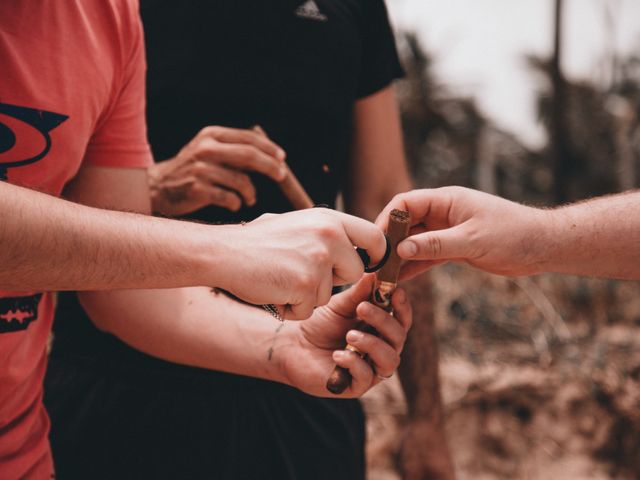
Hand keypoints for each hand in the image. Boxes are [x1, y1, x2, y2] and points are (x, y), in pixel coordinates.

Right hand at [148, 126, 286, 215]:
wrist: (157, 187)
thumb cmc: (191, 170)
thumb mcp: (208, 150)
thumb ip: (234, 150)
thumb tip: (271, 157)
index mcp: (212, 135)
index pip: (248, 139)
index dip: (269, 148)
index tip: (282, 158)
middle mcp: (206, 149)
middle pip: (250, 156)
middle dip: (271, 167)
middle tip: (281, 175)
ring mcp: (202, 169)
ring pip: (242, 181)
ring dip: (251, 193)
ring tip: (249, 198)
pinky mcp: (198, 189)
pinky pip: (230, 198)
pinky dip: (236, 203)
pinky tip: (233, 204)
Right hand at [217, 208, 387, 319]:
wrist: (223, 253)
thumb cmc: (256, 241)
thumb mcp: (297, 224)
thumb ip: (326, 233)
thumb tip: (353, 245)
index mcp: (329, 219)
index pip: (374, 238)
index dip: (374, 256)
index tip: (365, 266)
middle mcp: (329, 236)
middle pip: (355, 272)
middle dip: (333, 280)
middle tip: (303, 274)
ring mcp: (318, 260)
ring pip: (327, 294)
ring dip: (305, 295)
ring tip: (279, 278)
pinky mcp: (304, 285)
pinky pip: (308, 310)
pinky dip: (290, 308)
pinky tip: (272, 291)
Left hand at [277, 275, 411, 397]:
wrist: (293, 345)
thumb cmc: (320, 323)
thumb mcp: (340, 305)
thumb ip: (359, 292)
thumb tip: (376, 273)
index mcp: (381, 329)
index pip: (402, 320)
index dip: (402, 307)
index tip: (396, 292)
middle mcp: (381, 349)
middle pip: (398, 338)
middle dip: (383, 321)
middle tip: (362, 307)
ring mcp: (371, 369)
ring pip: (389, 360)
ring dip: (373, 344)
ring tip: (350, 335)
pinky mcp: (356, 386)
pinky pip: (366, 377)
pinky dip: (354, 363)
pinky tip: (338, 354)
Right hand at [377, 187, 547, 279]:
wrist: (542, 246)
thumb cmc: (513, 234)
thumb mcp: (472, 240)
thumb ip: (435, 244)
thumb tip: (401, 249)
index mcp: (446, 200)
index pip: (405, 203)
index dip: (387, 219)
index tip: (375, 241)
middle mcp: (442, 213)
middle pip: (406, 224)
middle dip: (389, 242)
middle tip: (374, 263)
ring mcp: (447, 231)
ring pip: (414, 242)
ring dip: (400, 257)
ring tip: (382, 275)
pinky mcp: (454, 248)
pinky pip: (427, 256)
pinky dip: (414, 266)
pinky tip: (400, 280)